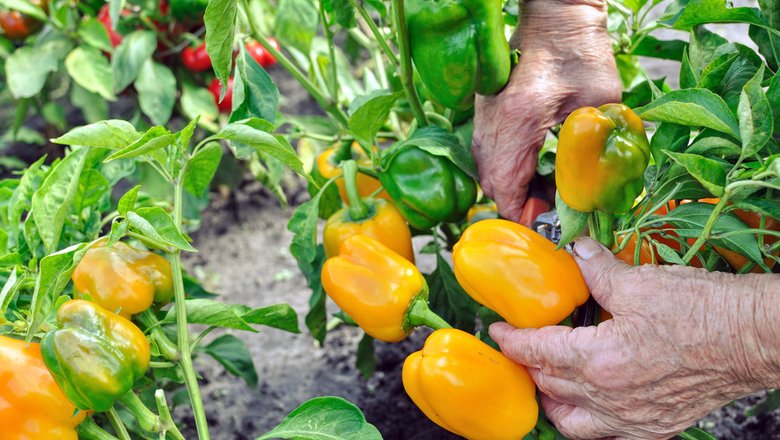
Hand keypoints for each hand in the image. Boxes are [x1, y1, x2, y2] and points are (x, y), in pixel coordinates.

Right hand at [472, 0, 620, 220]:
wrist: (554, 16)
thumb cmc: (580, 51)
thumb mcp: (599, 103)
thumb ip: (591, 150)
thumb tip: (587, 193)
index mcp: (517, 122)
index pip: (506, 189)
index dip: (524, 215)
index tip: (549, 223)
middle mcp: (491, 124)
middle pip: (492, 186)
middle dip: (519, 206)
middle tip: (552, 209)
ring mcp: (482, 118)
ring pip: (486, 173)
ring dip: (513, 189)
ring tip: (546, 190)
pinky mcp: (484, 114)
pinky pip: (487, 155)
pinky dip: (507, 170)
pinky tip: (534, 167)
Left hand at [489, 238, 778, 439]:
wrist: (754, 338)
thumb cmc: (703, 310)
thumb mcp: (641, 282)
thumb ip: (598, 271)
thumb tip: (576, 252)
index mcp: (599, 361)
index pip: (538, 352)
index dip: (512, 340)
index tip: (498, 331)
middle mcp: (610, 398)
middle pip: (549, 385)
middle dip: (529, 365)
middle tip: (522, 346)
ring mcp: (633, 417)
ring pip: (572, 421)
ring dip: (552, 399)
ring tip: (548, 378)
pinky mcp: (655, 425)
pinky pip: (607, 433)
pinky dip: (587, 418)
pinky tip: (588, 401)